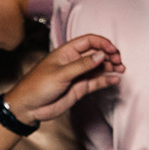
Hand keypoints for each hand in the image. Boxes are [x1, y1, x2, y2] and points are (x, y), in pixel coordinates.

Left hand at [5, 33, 124, 123]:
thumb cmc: (36, 87)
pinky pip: (97, 82)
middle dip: (110, 55)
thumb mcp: (60, 74)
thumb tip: (101, 55)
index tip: (113, 50)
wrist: (28, 108)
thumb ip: (82, 65)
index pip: (89, 41)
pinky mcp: (80, 88)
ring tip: (120, 70)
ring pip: (99, 67)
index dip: (103, 43)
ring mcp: (78, 75)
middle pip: (97, 53)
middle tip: (118, 61)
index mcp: (66, 52)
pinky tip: (114, 79)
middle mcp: (74, 62)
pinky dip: (107, 80)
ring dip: (111, 67)